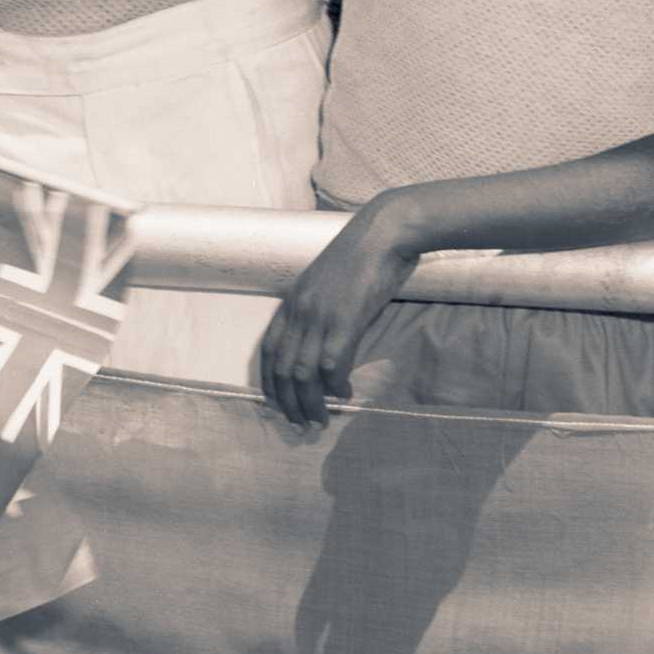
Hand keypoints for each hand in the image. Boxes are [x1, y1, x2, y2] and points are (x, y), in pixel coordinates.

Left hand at [256, 199, 417, 426]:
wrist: (386, 230)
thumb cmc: (365, 252)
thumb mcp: (330, 281)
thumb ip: (320, 308)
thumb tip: (325, 339)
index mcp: (292, 301)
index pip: (267, 351)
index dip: (270, 383)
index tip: (279, 404)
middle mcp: (300, 311)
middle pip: (282, 369)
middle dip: (288, 403)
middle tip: (300, 423)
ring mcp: (321, 315)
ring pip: (303, 374)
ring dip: (310, 403)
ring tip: (320, 420)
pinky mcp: (345, 319)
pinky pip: (331, 364)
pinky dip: (334, 385)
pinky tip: (344, 394)